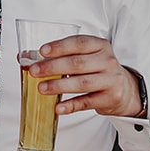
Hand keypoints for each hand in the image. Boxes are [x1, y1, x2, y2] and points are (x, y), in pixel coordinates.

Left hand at [28, 36, 143, 117]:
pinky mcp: (111, 98)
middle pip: (77, 63)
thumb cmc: (97, 70)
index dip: (60, 46)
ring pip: (82, 83)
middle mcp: (108, 61)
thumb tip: (25, 57)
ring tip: (41, 88)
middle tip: (34, 71)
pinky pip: (87, 102)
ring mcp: (111, 80)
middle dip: (53, 67)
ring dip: (59, 86)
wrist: (125, 89)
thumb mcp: (84, 57)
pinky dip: (71, 105)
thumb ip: (58, 55)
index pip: (79, 43)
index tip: (42, 51)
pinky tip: (58, 107)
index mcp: (100, 45)